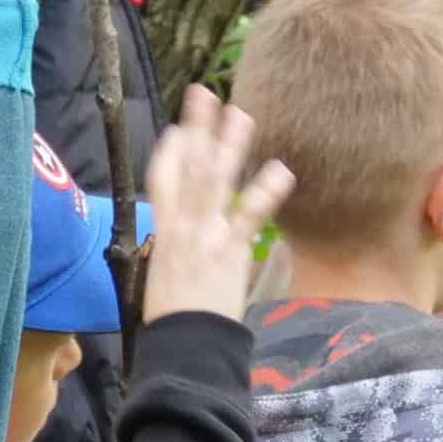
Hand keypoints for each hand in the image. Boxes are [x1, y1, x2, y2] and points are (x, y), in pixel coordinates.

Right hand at [136, 86, 292, 323]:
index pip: (162, 182)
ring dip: (229, 146)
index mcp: (164, 234)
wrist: (183, 346)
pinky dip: (263, 193)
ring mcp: (206, 236)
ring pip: (216, 182)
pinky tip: (280, 169)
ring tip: (241, 115)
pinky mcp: (230, 253)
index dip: (170, 152)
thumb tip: (184, 243)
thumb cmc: (171, 320)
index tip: (179, 128)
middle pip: (189, 169)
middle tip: (205, 95)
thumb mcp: (162, 278)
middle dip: (197, 130)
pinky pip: (249, 217)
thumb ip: (175, 253)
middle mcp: (183, 228)